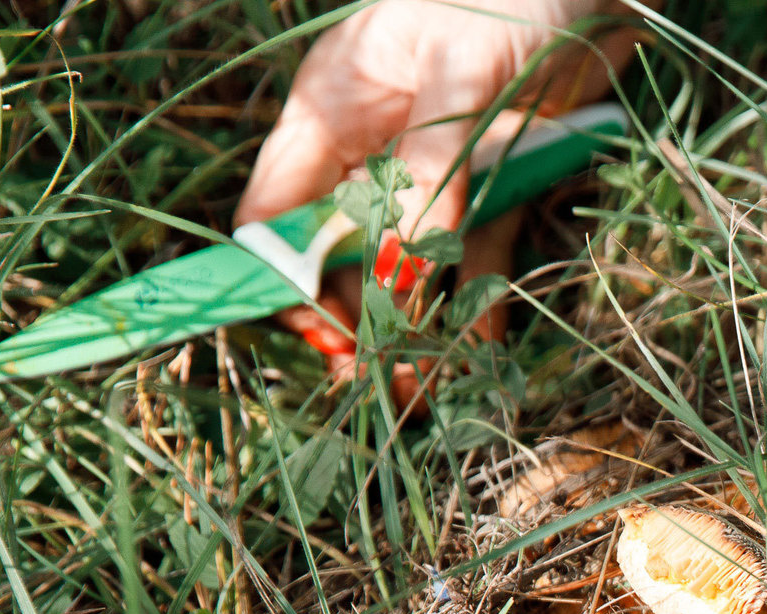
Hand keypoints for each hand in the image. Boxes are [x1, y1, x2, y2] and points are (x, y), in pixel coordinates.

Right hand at [237, 0, 627, 400]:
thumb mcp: (462, 70)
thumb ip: (433, 161)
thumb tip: (406, 257)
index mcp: (330, 109)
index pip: (277, 208)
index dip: (286, 273)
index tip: (321, 327)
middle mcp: (369, 147)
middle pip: (339, 250)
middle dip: (352, 318)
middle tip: (372, 380)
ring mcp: (429, 172)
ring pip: (405, 265)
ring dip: (410, 328)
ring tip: (415, 390)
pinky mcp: (490, 186)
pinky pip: (472, 257)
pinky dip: (473, 304)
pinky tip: (474, 353)